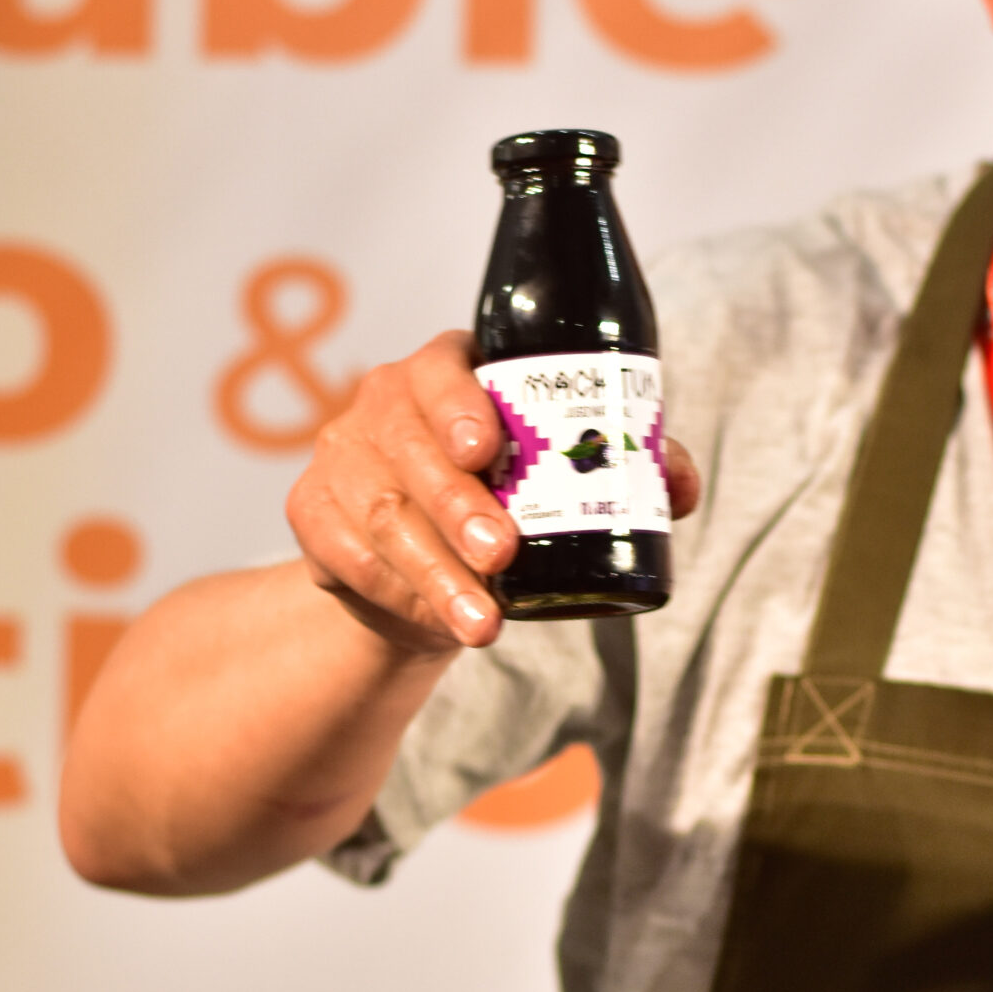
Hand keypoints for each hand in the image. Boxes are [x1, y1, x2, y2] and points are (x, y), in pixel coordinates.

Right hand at [287, 332, 700, 655]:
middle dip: (458, 507)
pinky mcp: (310, 511)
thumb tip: (682, 488)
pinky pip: (343, 551)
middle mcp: (384, 401)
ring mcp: (341, 454)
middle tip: (504, 555)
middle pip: (410, 447)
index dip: (459, 405)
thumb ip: (623, 467)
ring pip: (382, 512)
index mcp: (447, 370)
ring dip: (435, 573)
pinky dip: (391, 590)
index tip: (488, 451)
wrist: (422, 562)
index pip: (442, 368)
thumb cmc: (504, 495)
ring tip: (483, 623)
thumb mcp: (561, 473)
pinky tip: (432, 620)